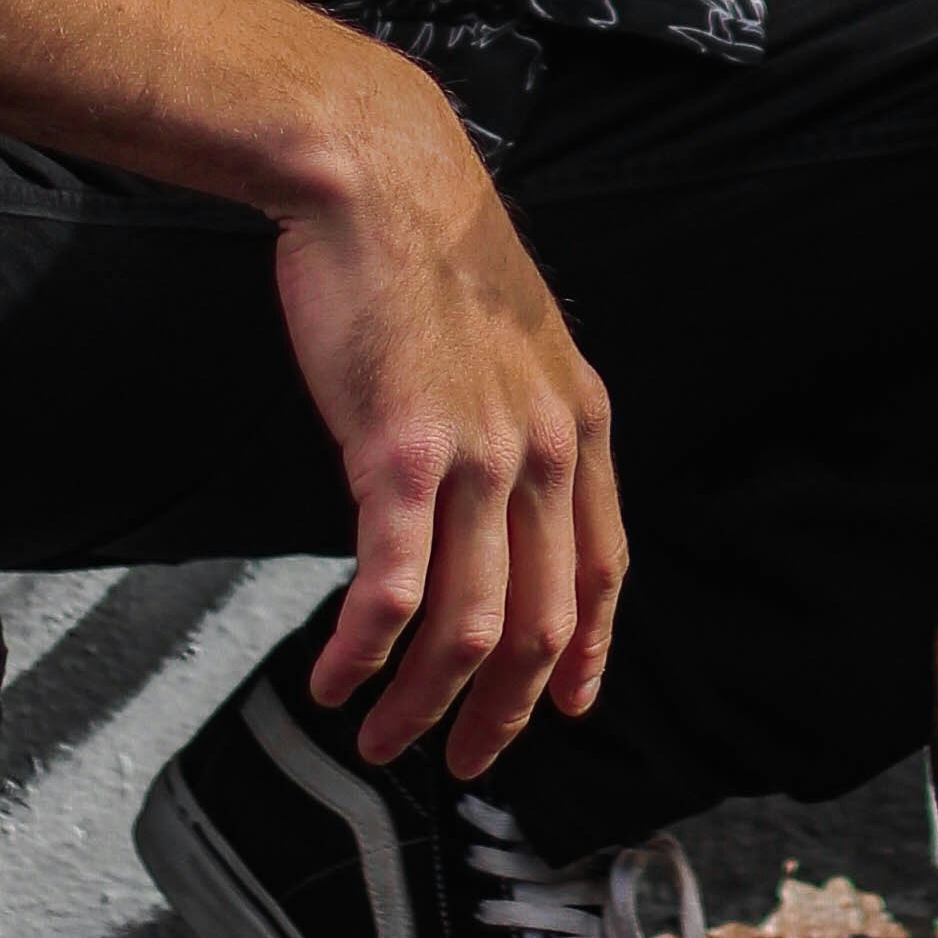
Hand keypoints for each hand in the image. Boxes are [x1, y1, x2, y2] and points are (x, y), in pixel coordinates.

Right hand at [270, 68, 626, 783]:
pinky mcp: (401, 453)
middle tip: (461, 761)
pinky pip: (391, 590)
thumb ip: (516, 419)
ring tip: (379, 737)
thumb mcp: (509, 341)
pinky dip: (363, 654)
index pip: (605, 569)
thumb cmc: (427, 253)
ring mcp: (480, 455)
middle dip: (501, 710)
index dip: (586, 653)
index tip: (561, 707)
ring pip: (469, 627)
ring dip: (422, 704)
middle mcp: (546, 447)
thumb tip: (492, 488)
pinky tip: (332, 679)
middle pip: (542, 622)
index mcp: (582, 420)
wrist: (377, 176)